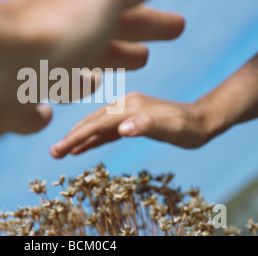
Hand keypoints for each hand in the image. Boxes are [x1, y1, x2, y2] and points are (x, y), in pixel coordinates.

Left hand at [0, 0, 184, 138]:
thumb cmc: (53, 31)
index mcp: (81, 12)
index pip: (128, 15)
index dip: (154, 22)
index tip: (179, 27)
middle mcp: (56, 38)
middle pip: (101, 43)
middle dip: (126, 46)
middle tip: (148, 54)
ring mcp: (32, 71)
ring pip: (68, 73)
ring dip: (87, 73)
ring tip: (101, 77)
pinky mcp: (12, 104)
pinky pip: (33, 106)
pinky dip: (42, 106)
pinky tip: (47, 108)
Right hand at [50, 92, 211, 157]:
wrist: (204, 119)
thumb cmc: (190, 127)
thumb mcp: (173, 128)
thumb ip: (148, 125)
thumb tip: (123, 130)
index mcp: (129, 107)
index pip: (97, 123)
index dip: (78, 136)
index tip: (60, 149)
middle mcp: (124, 105)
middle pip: (91, 122)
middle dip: (71, 137)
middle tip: (53, 152)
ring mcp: (126, 112)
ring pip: (96, 125)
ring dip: (78, 137)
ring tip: (61, 151)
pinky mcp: (130, 120)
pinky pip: (106, 130)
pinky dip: (93, 138)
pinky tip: (83, 147)